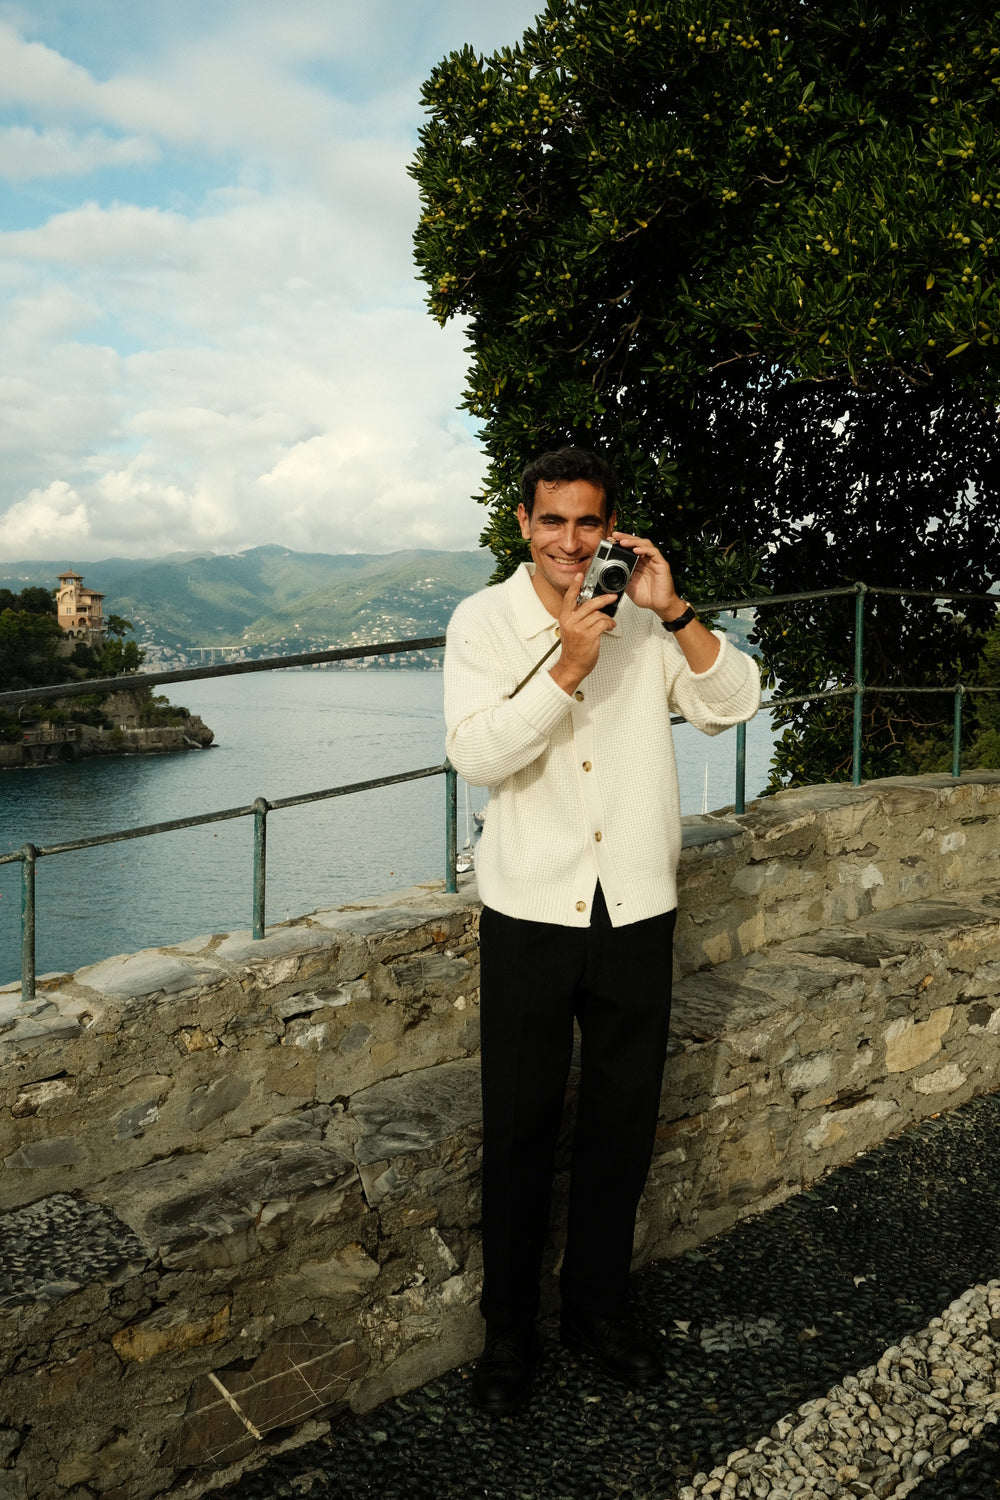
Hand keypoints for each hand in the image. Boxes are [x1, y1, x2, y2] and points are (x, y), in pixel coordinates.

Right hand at [549, 574, 616, 694]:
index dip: (575, 586)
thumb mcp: (571, 630)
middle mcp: (570, 622)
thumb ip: (578, 617)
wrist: (572, 666)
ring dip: (607, 617)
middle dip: (603, 599)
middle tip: (612, 597)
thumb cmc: (573, 649)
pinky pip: (603, 623)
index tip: (579, 576)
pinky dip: (609, 624)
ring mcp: (579, 629)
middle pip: (589, 604)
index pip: (569, 598)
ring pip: (598, 614)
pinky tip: (609, 626)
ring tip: (609, 621)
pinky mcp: (589, 636)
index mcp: (565, 618)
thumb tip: (593, 608)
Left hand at [612, 532, 682, 617]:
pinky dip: (645, 549)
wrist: (659, 605)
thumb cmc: (647, 596)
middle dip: (624, 538)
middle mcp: (646, 559)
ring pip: (645, 544)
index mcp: (638, 563)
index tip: (609, 541)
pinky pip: (654, 553)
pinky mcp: (661, 564)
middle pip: (636, 542)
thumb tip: (608, 571)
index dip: (620, 542)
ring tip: (623, 542)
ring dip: (633, 541)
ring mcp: (654, 561)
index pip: (629, 548)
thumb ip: (621, 576)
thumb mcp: (628, 586)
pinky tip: (636, 549)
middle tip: (614, 536)